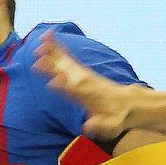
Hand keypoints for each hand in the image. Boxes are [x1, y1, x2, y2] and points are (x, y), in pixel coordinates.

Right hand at [34, 33, 151, 140]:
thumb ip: (101, 125)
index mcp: (88, 95)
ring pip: (66, 60)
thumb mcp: (112, 125)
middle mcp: (84, 81)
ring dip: (53, 50)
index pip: (74, 91)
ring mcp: (83, 74)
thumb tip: (87, 127)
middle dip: (53, 65)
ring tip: (41, 39)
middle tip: (38, 58)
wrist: (127, 102)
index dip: (65, 87)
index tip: (52, 83)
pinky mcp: (81, 70)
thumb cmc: (116, 115)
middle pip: (66, 71)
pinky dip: (57, 47)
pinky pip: (67, 56)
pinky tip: (48, 37)